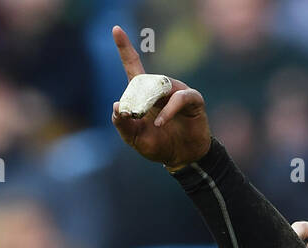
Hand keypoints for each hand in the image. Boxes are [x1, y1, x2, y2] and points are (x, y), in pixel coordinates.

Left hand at [109, 25, 210, 170]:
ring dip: (152, 104)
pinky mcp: (192, 99)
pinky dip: (168, 110)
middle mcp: (160, 87)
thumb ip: (123, 125)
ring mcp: (177, 91)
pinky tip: (161, 123)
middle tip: (133, 118)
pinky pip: (179, 97)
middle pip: (144, 80)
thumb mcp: (134, 138)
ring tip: (154, 125)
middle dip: (137, 99)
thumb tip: (117, 106)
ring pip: (160, 87)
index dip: (124, 48)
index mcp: (144, 93)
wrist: (183, 158)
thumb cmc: (158, 145)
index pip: (132, 65)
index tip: (115, 29)